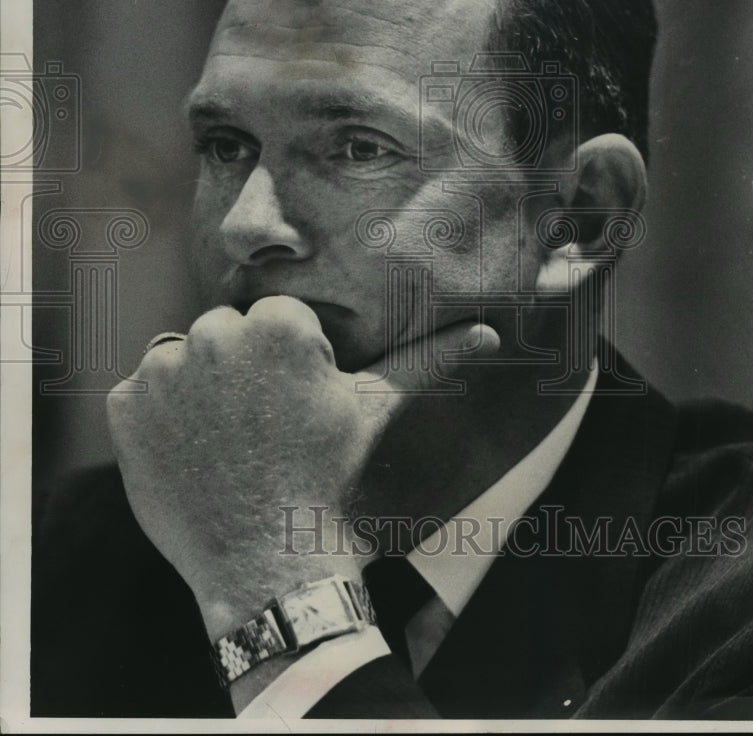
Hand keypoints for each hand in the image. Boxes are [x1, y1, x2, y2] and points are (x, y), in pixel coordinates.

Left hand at [106, 296, 497, 640]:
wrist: (273, 567)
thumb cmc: (333, 480)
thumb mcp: (378, 411)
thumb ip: (431, 359)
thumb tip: (491, 332)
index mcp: (277, 325)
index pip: (276, 321)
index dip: (290, 364)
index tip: (296, 408)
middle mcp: (212, 334)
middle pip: (227, 335)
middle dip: (244, 370)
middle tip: (265, 428)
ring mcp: (162, 371)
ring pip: (183, 358)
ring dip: (199, 388)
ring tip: (230, 440)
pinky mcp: (125, 408)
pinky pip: (141, 393)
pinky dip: (159, 417)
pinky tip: (192, 453)